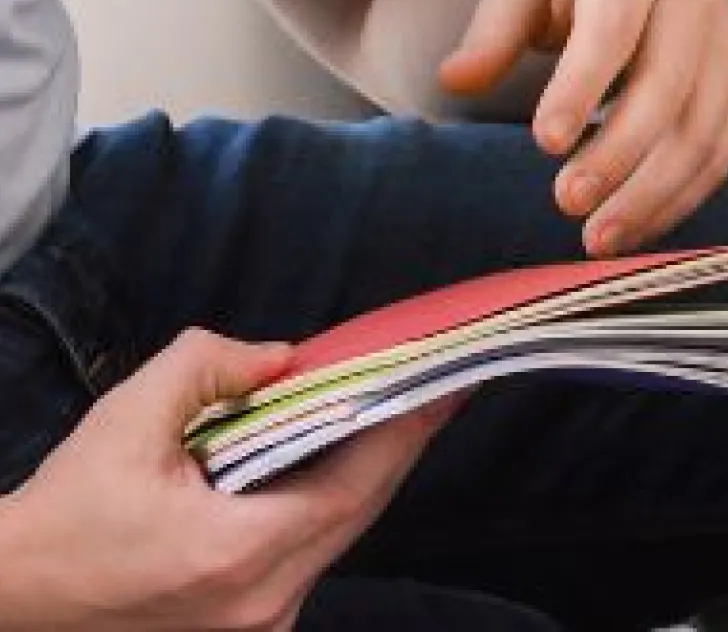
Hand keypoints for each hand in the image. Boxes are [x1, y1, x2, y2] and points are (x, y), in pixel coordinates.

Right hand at [0, 327, 444, 630]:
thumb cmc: (64, 512)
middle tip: (434, 385)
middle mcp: (261, 601)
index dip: (409, 428)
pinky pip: (309, 556)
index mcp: (237, 554)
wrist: (11, 594)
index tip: (448, 380)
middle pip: (358, 511)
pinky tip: (334, 462)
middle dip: (397, 444)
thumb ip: (207, 368)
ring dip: (362, 475)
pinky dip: (325, 506)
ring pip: (338, 536)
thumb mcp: (127, 419)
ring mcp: (257, 624)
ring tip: (391, 412)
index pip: (356, 483)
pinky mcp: (247, 627)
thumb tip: (281, 357)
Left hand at [435, 0, 727, 253]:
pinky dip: (683, 197)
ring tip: (597, 241)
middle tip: (566, 204)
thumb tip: (452, 81)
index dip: (583, 87)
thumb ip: (491, 30)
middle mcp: (695, 1)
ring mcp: (726, 45)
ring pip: (703, 129)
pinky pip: (721, 150)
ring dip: (655, 192)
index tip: (544, 145)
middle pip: (667, 89)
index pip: (613, 31)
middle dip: (620, 154)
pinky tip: (635, 230)